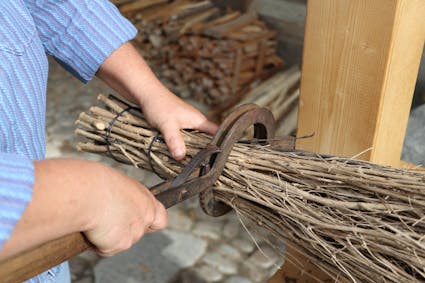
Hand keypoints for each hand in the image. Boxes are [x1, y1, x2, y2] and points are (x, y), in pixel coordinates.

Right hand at [82, 162, 167, 255]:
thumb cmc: (97, 182)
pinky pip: (107, 249)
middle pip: (139, 232)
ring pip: (122, 242)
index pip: (160, 218)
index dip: (149, 223)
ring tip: (95, 221)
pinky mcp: (121, 244)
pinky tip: (90, 230)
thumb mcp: (117, 185)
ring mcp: (135, 232)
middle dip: (125, 232)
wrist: (87, 191)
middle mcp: (145, 216)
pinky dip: (97, 244)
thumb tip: (117, 204)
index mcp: (146, 199)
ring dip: (109, 237)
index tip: (137, 222)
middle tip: (108, 222)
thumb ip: (125, 198)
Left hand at [96, 42, 217, 160]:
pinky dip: (184, 145)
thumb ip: (175, 140)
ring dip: (193, 149)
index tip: (220, 160)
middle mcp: (196, 121)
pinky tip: (179, 155)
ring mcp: (187, 123)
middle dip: (206, 151)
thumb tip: (181, 156)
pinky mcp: (178, 125)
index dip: (221, 145)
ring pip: (195, 139)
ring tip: (193, 165)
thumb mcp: (167, 125)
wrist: (146, 93)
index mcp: (199, 120)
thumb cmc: (158, 106)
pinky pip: (185, 137)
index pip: (218, 133)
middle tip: (205, 168)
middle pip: (207, 139)